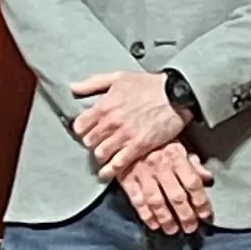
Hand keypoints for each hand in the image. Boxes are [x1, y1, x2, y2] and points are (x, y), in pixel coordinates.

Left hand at [69, 69, 187, 175]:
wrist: (177, 95)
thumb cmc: (150, 85)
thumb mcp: (119, 77)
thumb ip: (93, 83)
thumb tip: (73, 87)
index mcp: (104, 106)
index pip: (79, 126)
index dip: (82, 130)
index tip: (87, 131)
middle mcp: (111, 122)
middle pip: (89, 142)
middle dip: (92, 143)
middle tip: (98, 143)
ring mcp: (125, 136)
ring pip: (100, 154)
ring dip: (101, 156)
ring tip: (105, 155)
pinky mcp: (139, 147)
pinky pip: (118, 164)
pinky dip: (111, 170)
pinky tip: (109, 172)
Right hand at [120, 148, 211, 236]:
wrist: (128, 131)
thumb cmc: (158, 142)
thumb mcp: (179, 147)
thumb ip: (194, 165)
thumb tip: (208, 180)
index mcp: (176, 156)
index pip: (193, 183)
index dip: (201, 201)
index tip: (206, 215)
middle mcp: (160, 166)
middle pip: (176, 196)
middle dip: (185, 215)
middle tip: (190, 228)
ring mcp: (142, 173)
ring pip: (156, 201)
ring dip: (166, 219)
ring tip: (173, 230)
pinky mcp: (127, 179)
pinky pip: (137, 200)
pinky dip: (146, 215)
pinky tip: (154, 225)